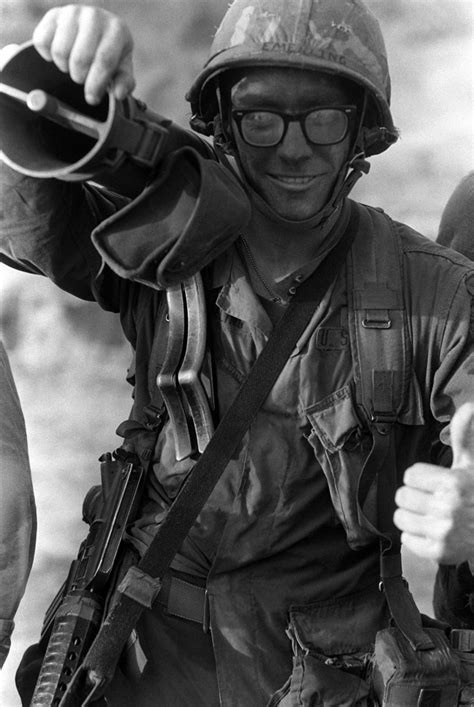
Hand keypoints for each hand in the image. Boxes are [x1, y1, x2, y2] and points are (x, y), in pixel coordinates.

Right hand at [32, 4, 134, 104]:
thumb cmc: (110, 53)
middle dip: (79, 77)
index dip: (96, 84)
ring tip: (72, 66)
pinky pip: (42, 42)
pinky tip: (61, 56)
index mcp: (117, 30)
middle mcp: (94, 16)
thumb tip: (119, 94)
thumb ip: (124, 82)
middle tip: (81, 78)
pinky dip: (48, 56)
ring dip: (64, 67)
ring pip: (60, 51)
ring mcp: (72, 12)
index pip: (104, 60)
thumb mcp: (122, 68)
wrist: (95, 31)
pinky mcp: (53, 14)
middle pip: (80, 59)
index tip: (91, 99)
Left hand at [394, 402, 473, 565]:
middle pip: (402, 496)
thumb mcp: (472, 465)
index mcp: (454, 483)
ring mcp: (443, 532)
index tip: (435, 483)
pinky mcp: (439, 552)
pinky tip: (434, 532)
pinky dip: (416, 537)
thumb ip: (465, 436)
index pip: (410, 475)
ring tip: (431, 516)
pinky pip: (407, 540)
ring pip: (400, 518)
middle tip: (432, 500)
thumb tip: (470, 406)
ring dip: (412, 517)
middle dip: (414, 497)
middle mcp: (448, 507)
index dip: (420, 478)